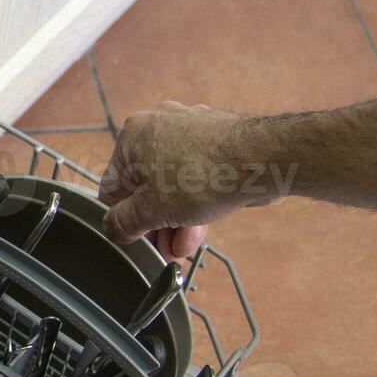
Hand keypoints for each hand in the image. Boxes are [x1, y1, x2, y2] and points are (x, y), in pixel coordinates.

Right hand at [99, 102, 269, 260]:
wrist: (264, 159)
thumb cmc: (202, 177)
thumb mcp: (152, 211)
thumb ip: (124, 222)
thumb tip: (113, 228)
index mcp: (132, 136)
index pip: (113, 187)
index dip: (123, 220)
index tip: (137, 242)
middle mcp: (157, 125)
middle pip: (146, 187)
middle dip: (157, 225)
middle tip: (165, 251)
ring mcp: (189, 129)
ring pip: (173, 183)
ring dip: (176, 220)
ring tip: (185, 248)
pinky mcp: (216, 140)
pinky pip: (196, 174)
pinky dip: (196, 201)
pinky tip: (200, 228)